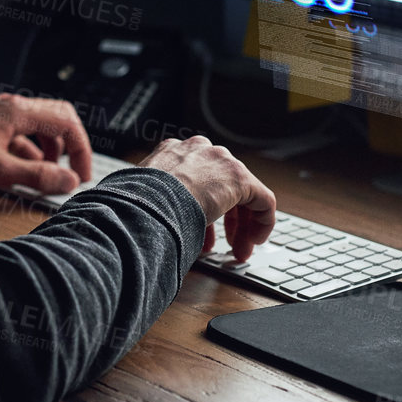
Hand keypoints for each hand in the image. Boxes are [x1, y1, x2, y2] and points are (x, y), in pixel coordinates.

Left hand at [0, 94, 92, 194]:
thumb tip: (67, 181)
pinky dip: (29, 154)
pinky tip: (22, 173)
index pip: (67, 122)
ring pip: (39, 129)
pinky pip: (21, 136)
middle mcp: (12, 108)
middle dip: (69, 147)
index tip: (80, 174)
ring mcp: (1, 116)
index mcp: (18, 111)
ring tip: (46, 176)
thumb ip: (36, 175)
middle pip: (57, 120)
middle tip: (72, 172)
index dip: (80, 149)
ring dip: (49, 152)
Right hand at [138, 135, 275, 260]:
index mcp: (171, 153)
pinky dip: (262, 221)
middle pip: (221, 185)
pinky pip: (262, 199)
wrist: (148, 201)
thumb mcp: (145, 200)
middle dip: (225, 219)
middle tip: (224, 245)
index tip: (203, 234)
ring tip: (239, 250)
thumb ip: (158, 205)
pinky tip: (255, 240)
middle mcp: (198, 151)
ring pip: (242, 193)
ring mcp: (219, 161)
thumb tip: (155, 230)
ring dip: (241, 224)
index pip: (194, 180)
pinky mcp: (239, 177)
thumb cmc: (139, 206)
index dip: (202, 210)